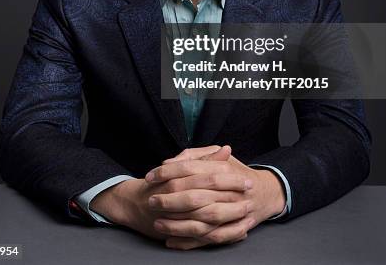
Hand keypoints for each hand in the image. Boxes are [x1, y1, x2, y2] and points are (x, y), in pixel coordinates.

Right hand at [89, 146, 251, 244]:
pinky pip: (204, 237)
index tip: (247, 179)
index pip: (208, 175)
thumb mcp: (183, 165)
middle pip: (209, 197)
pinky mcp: (179, 232)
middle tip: (250, 196)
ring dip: (230, 217)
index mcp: (179, 176)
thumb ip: (204, 158)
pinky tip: (239, 232)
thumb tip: (226, 149)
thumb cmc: (162, 182)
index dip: (229, 178)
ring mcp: (177, 215)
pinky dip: (223, 235)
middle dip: (232, 197)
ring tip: (248, 214)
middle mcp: (177, 194)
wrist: (134, 204)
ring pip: (207, 218)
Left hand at [146, 145, 285, 249]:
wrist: (264, 193)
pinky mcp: (232, 230)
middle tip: (151, 201)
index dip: (168, 172)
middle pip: (196, 197)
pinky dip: (189, 243)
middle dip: (170, 200)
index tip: (150, 176)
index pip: (191, 168)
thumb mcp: (219, 157)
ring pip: (202, 222)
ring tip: (157, 224)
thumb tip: (170, 162)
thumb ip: (195, 156)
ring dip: (177, 225)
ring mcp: (232, 212)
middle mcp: (229, 190)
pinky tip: (171, 241)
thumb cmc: (236, 173)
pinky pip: (209, 239)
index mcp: (223, 168)